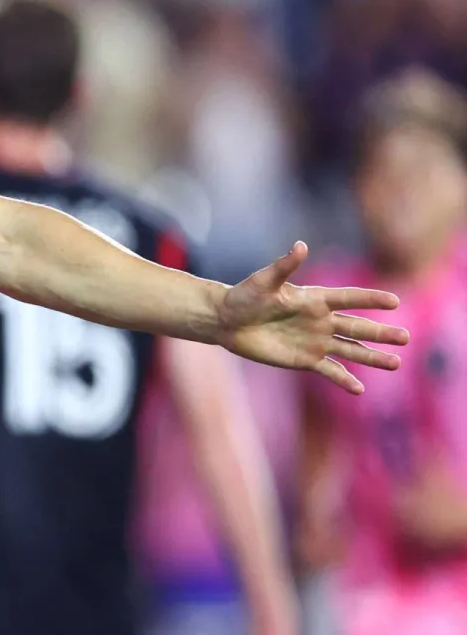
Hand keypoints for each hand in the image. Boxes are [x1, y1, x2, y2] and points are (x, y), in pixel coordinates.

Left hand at [217, 242, 407, 393]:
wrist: (227, 321)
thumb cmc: (244, 296)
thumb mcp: (264, 281)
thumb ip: (284, 266)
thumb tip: (301, 245)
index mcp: (314, 299)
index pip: (349, 298)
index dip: (370, 299)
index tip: (394, 301)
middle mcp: (321, 320)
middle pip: (358, 327)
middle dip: (382, 333)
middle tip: (406, 338)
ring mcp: (315, 341)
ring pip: (351, 350)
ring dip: (372, 357)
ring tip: (396, 363)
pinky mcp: (305, 359)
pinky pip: (330, 370)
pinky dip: (344, 380)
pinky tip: (360, 389)